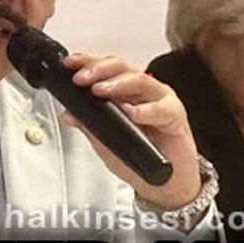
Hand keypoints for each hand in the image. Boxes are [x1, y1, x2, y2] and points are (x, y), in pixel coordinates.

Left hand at [60, 53, 202, 216]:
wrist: (164, 180)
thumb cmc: (138, 156)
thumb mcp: (105, 142)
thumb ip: (88, 126)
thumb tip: (68, 114)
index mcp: (124, 91)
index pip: (105, 69)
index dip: (87, 62)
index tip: (70, 65)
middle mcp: (142, 91)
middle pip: (121, 68)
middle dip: (98, 70)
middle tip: (81, 79)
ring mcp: (160, 100)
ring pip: (140, 81)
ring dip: (117, 84)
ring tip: (100, 91)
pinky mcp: (175, 116)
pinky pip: (161, 109)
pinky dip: (144, 110)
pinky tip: (131, 113)